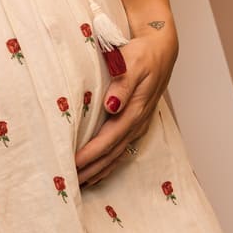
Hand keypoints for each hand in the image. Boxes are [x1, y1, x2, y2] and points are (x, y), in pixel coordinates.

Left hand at [74, 24, 177, 187]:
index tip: (73, 164)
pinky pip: (122, 149)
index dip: (91, 154)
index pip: (109, 139)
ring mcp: (139, 125)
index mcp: (134, 110)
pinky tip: (98, 171)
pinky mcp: (137, 123)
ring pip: (117, 155)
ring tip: (80, 183)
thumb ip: (122, 85)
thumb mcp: (132, 63)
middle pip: (112, 153)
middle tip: (70, 182)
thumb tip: (112, 106)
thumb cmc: (143, 54)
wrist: (161, 50)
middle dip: (92, 169)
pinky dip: (109, 163)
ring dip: (99, 170)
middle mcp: (137, 122)